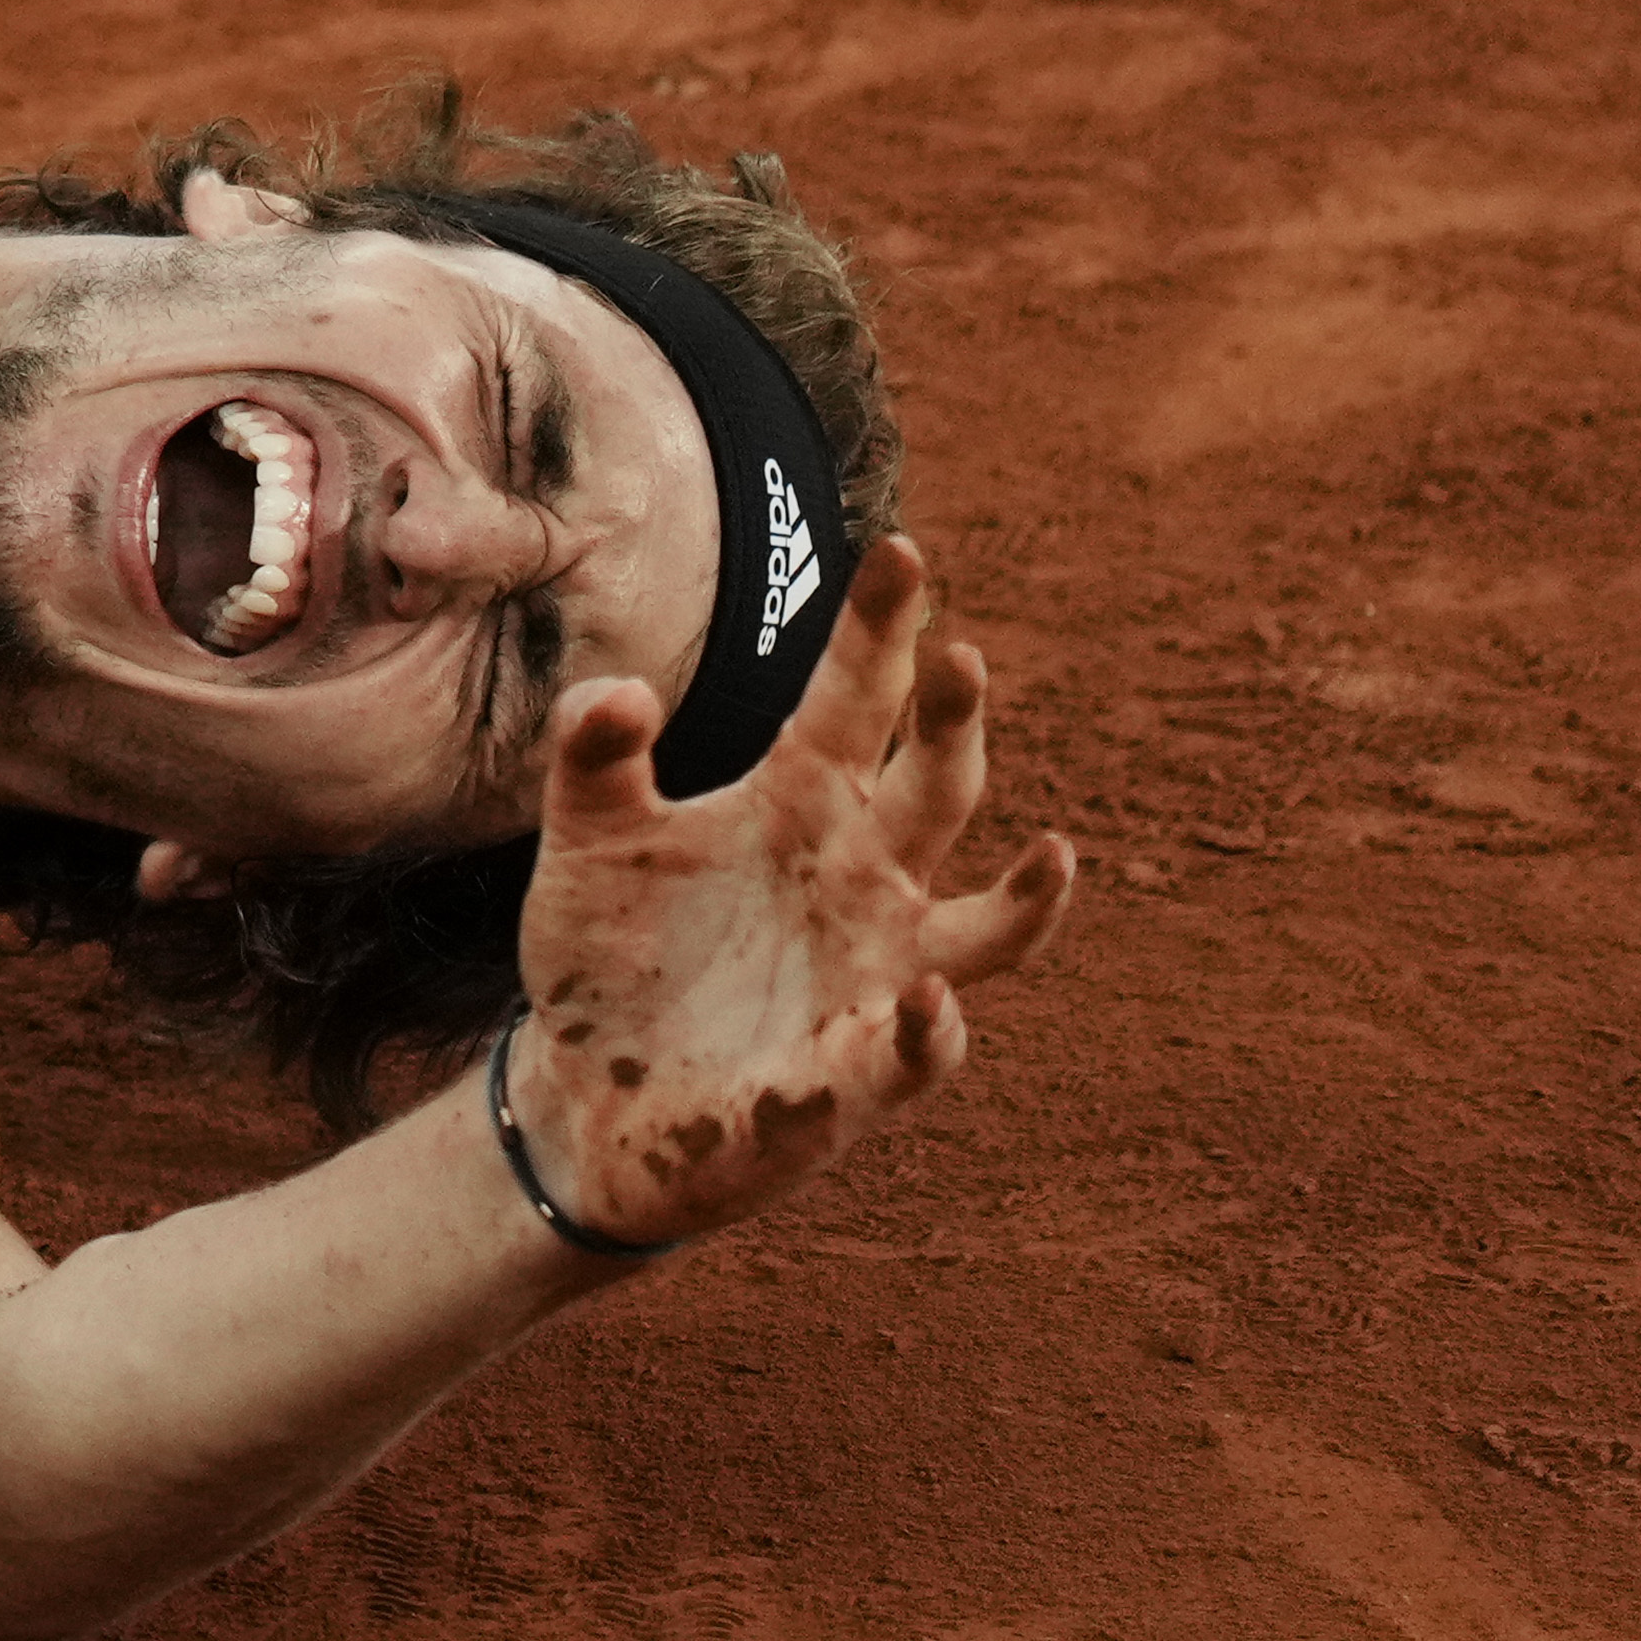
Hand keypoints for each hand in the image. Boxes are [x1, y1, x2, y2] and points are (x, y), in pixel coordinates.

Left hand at [504, 538, 1076, 1252]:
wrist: (585, 1091)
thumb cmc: (612, 950)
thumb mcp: (586, 837)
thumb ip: (593, 756)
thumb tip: (619, 693)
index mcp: (799, 804)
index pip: (857, 700)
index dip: (882, 629)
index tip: (899, 550)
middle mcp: (861, 883)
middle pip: (936, 791)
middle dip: (955, 727)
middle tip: (965, 655)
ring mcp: (871, 980)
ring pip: (983, 937)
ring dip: (1027, 904)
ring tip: (1056, 857)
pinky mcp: (847, 1080)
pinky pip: (910, 1057)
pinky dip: (924, 1033)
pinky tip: (923, 1003)